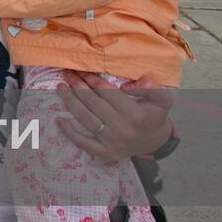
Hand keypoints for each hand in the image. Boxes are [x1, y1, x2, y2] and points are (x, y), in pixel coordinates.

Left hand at [58, 73, 173, 159]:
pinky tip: (59, 120)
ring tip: (60, 87)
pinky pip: (84, 143)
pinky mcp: (106, 152)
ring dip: (70, 102)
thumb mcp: (162, 99)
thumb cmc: (155, 115)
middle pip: (93, 103)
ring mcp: (113, 142)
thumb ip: (152, 87)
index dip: (92, 79)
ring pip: (86, 119)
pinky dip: (70, 132)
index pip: (107, 92)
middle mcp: (123, 129)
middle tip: (67, 73)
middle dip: (78, 85)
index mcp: (136, 114)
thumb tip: (127, 85)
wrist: (156, 141)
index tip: (81, 68)